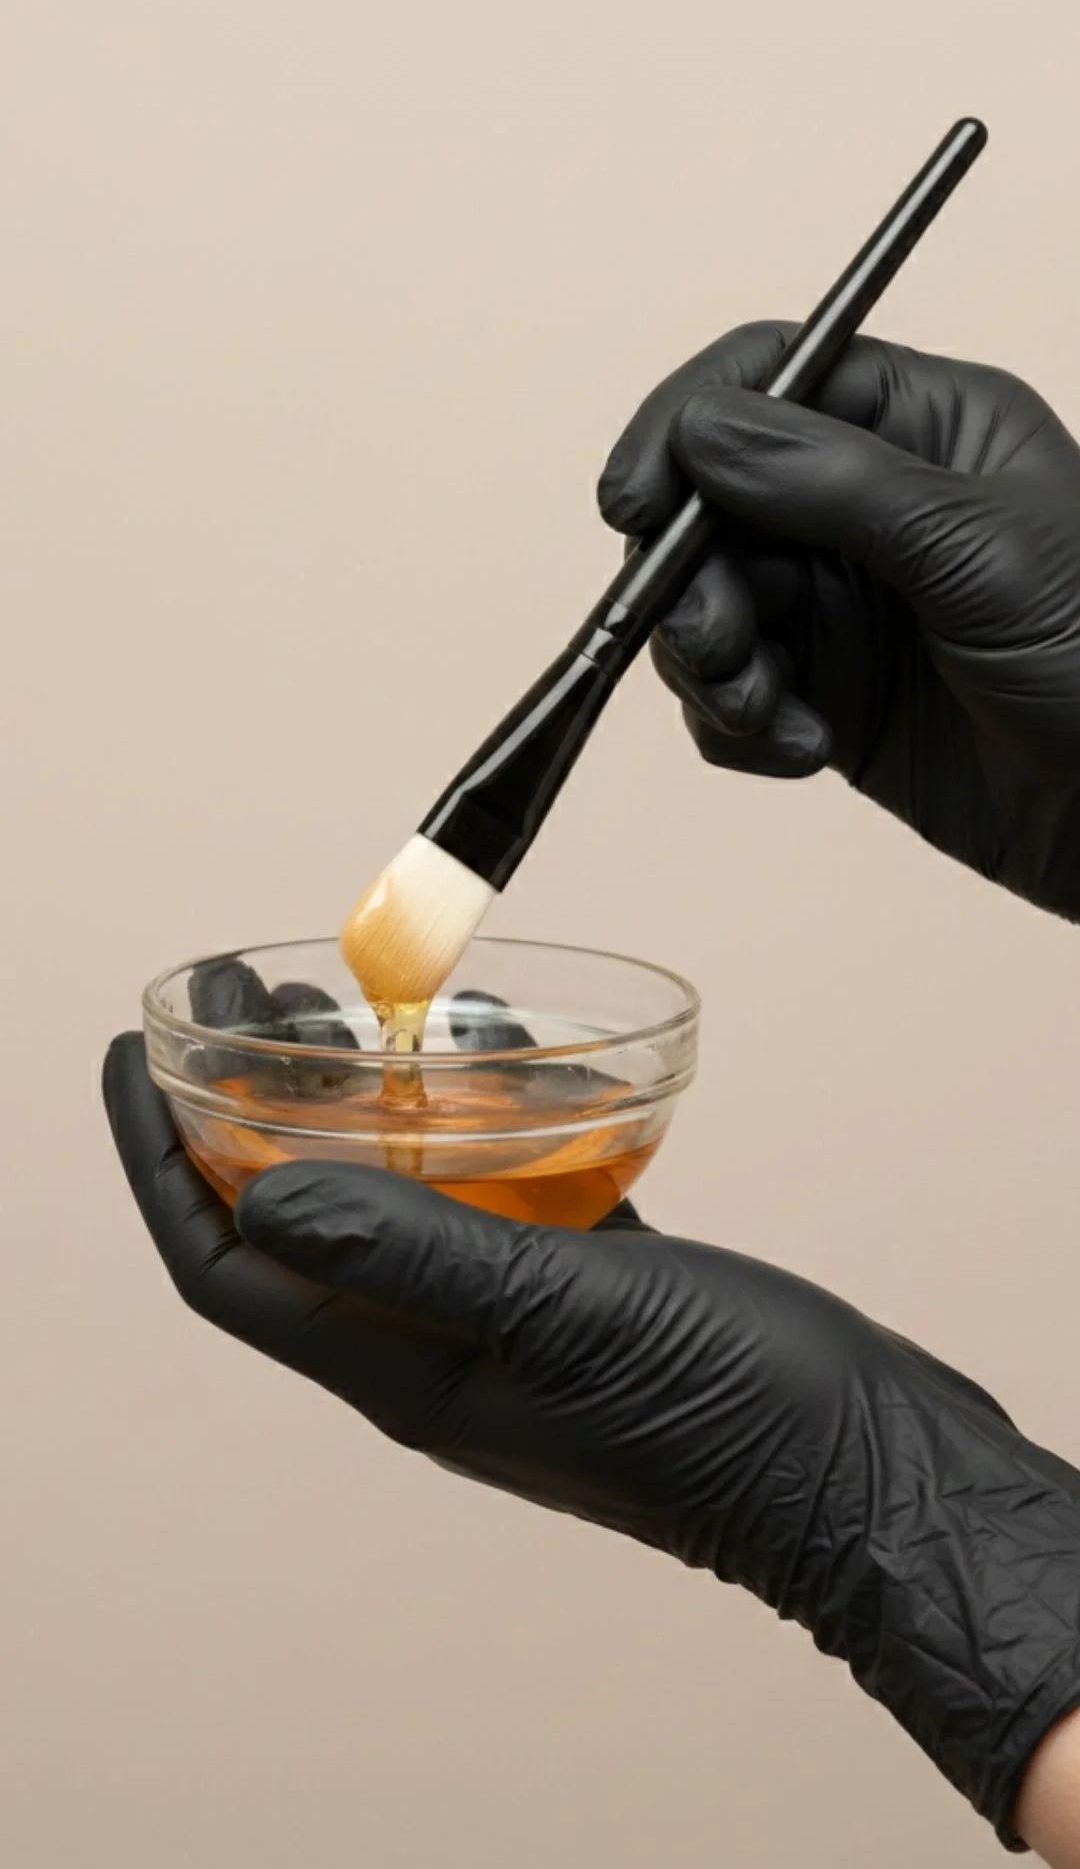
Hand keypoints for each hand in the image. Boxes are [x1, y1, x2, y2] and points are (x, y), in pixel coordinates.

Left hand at [105, 1032, 1079, 1849]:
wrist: (863, 1473)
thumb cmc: (723, 1416)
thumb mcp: (560, 1319)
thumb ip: (416, 1250)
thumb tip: (262, 1193)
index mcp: (399, 1364)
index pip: (228, 1259)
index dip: (160, 1159)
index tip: (129, 1050)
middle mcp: (433, 1343)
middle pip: (300, 1212)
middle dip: (249, 1106)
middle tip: (243, 994)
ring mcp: (507, 1316)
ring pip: (395, 1194)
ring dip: (358, 1103)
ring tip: (348, 1005)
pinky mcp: (580, 1286)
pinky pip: (489, 1190)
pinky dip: (470, 1119)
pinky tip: (489, 1056)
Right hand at [598, 324, 1079, 920]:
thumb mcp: (977, 550)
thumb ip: (833, 482)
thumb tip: (702, 431)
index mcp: (919, 427)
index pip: (769, 378)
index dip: (685, 428)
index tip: (635, 504)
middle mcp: (865, 505)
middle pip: (709, 503)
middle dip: (691, 580)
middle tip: (720, 644)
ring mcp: (840, 604)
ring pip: (703, 605)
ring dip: (712, 665)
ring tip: (768, 713)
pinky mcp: (824, 694)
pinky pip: (727, 695)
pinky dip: (740, 727)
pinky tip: (808, 751)